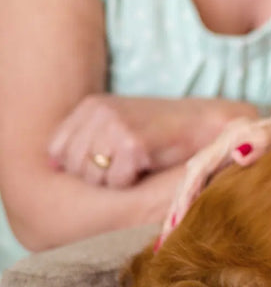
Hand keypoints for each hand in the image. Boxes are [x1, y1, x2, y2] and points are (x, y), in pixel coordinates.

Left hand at [47, 95, 248, 188]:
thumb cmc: (161, 131)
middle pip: (74, 166)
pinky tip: (148, 164)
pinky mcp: (132, 142)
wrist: (205, 123)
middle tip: (128, 162)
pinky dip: (132, 181)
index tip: (110, 159)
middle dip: (98, 175)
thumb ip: (84, 141)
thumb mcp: (116, 127)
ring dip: (115, 180)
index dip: (80, 165)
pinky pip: (116, 181)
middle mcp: (98, 111)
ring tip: (137, 162)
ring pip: (93, 177)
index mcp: (90, 105)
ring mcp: (114, 125)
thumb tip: (50, 165)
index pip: (57, 151)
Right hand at [158, 110, 270, 245]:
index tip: (177, 221)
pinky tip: (190, 216)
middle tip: (167, 237)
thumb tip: (239, 153)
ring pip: (198, 177)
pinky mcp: (236, 155)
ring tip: (171, 233)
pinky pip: (209, 178)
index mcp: (236, 131)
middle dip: (178, 204)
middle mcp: (228, 138)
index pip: (201, 167)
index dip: (187, 195)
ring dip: (183, 203)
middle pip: (193, 173)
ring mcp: (231, 146)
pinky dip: (197, 197)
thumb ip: (267, 137)